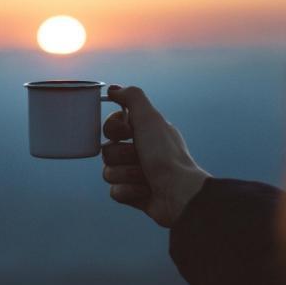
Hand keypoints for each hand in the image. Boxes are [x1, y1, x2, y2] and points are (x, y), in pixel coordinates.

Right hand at [101, 85, 210, 227]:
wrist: (179, 192)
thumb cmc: (166, 155)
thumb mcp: (150, 118)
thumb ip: (132, 97)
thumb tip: (113, 89)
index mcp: (144, 132)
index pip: (111, 126)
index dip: (114, 129)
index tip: (127, 131)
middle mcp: (140, 151)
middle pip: (107, 150)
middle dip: (122, 155)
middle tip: (141, 157)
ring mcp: (135, 174)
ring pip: (108, 172)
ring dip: (127, 174)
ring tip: (146, 177)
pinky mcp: (133, 195)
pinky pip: (115, 191)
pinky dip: (129, 191)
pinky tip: (145, 191)